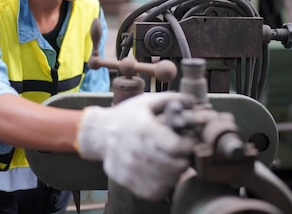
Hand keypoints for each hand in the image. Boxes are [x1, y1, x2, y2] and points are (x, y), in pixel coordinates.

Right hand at [75, 92, 194, 200]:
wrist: (99, 133)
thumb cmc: (126, 116)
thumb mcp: (146, 101)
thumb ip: (170, 99)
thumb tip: (192, 102)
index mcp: (144, 130)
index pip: (177, 147)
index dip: (189, 145)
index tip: (189, 141)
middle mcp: (137, 151)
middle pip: (175, 166)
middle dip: (184, 159)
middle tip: (183, 153)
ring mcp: (131, 169)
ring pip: (167, 181)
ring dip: (175, 173)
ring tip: (173, 163)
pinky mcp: (127, 181)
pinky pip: (154, 192)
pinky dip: (163, 185)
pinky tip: (161, 173)